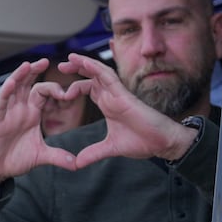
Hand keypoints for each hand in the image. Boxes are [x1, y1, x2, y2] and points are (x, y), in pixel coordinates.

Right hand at [0, 59, 78, 191]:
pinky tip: (11, 83)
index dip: (54, 90)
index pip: (43, 93)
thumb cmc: (14, 160)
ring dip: (20, 76)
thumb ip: (58, 157)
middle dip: (35, 72)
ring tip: (28, 65)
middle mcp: (19, 109)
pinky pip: (1, 104)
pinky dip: (5, 93)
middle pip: (27, 84)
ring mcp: (7, 113)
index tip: (68, 93)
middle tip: (46, 61)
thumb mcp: (41, 156)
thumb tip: (77, 164)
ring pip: (13, 89)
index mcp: (32, 113)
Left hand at [54, 53, 196, 166]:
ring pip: (99, 73)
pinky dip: (96, 68)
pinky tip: (84, 62)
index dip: (75, 87)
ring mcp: (118, 94)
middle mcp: (112, 96)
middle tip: (61, 66)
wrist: (161, 143)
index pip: (89, 89)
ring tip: (71, 57)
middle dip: (76, 70)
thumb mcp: (110, 148)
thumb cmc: (142, 141)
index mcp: (108, 105)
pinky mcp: (124, 94)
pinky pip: (109, 77)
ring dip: (84, 64)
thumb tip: (76, 164)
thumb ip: (93, 153)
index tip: (60, 89)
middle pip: (92, 77)